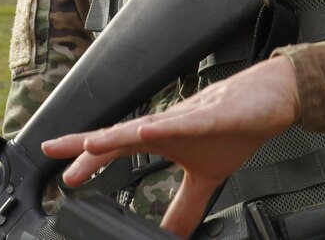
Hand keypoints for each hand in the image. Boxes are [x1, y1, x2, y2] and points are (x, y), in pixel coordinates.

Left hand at [41, 56, 299, 237]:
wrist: (270, 98)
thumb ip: (185, 205)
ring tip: (90, 144)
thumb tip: (171, 235)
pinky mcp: (213, 116)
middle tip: (54, 153)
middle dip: (86, 145)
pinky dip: (165, 126)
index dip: (89, 160)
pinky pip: (187, 123)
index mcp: (161, 137)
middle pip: (119, 135)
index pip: (117, 148)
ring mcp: (187, 118)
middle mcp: (166, 124)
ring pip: (146, 126)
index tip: (63, 177)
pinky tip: (147, 130)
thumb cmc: (234, 129)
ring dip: (117, 135)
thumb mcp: (206, 178)